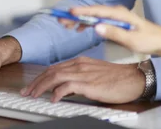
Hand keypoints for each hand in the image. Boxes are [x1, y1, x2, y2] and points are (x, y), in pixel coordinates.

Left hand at [20, 57, 144, 103]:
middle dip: (36, 82)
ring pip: (55, 76)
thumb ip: (80, 78)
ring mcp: (84, 73)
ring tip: (34, 95)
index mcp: (81, 61)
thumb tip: (65, 88)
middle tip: (27, 92)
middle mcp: (80, 64)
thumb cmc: (118, 78)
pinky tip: (53, 99)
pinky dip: (57, 92)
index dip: (41, 76)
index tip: (33, 85)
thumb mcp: (95, 74)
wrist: (133, 78)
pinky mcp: (89, 83)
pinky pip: (67, 86)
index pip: (55, 67)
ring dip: (41, 86)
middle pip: (51, 71)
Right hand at [60, 5, 160, 55]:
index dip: (82, 12)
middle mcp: (117, 12)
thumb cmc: (148, 40)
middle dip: (76, 15)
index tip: (70, 12)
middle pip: (93, 12)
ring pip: (94, 16)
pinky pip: (98, 20)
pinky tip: (80, 28)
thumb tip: (96, 27)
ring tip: (66, 24)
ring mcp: (116, 17)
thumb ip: (113, 33)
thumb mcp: (131, 39)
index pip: (97, 11)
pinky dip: (88, 23)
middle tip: (61, 20)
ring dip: (80, 19)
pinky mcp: (116, 22)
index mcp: (120, 14)